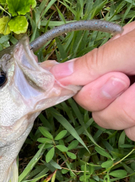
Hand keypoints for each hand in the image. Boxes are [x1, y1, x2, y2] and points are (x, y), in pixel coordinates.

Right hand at [44, 22, 134, 140]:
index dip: (85, 86)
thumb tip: (55, 73)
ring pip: (112, 122)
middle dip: (110, 98)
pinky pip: (131, 134)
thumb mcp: (131, 46)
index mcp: (114, 55)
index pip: (79, 79)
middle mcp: (120, 79)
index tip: (107, 79)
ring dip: (132, 112)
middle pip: (92, 106)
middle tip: (131, 80)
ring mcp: (132, 104)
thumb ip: (95, 60)